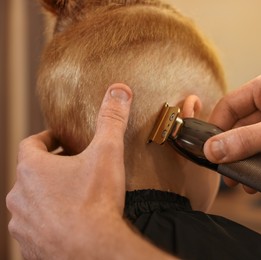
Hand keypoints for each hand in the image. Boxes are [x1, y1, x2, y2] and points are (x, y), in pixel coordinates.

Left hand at [6, 84, 173, 258]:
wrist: (92, 250)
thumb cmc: (95, 202)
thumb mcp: (107, 153)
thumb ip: (111, 119)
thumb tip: (119, 90)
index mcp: (33, 169)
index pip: (31, 144)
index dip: (47, 139)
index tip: (60, 140)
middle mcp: (20, 195)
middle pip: (30, 173)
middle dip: (50, 168)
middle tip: (73, 168)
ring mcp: (22, 223)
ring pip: (30, 202)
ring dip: (46, 196)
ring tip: (71, 196)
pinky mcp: (29, 245)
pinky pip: (34, 227)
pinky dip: (47, 221)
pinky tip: (67, 222)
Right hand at [204, 69, 260, 174]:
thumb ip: (245, 141)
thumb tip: (212, 150)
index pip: (231, 105)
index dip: (217, 127)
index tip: (209, 149)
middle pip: (241, 126)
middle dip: (233, 150)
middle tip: (225, 172)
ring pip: (254, 142)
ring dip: (247, 161)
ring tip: (241, 181)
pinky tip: (259, 181)